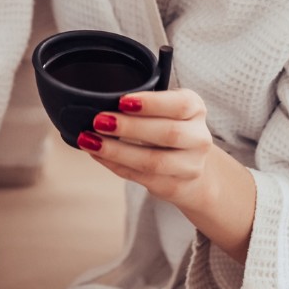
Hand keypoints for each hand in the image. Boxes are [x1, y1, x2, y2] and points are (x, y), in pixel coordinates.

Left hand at [78, 88, 215, 206]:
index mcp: (196, 109)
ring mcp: (190, 166)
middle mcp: (198, 138)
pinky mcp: (175, 187)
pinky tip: (98, 155)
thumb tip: (100, 102)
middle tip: (99, 121)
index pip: (180, 105)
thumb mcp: (167, 109)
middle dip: (130, 127)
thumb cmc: (171, 128)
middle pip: (168, 133)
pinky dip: (116, 165)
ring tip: (90, 140)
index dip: (152, 103)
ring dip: (117, 151)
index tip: (122, 101)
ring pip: (153, 161)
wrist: (194, 168)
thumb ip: (144, 104)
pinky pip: (141, 177)